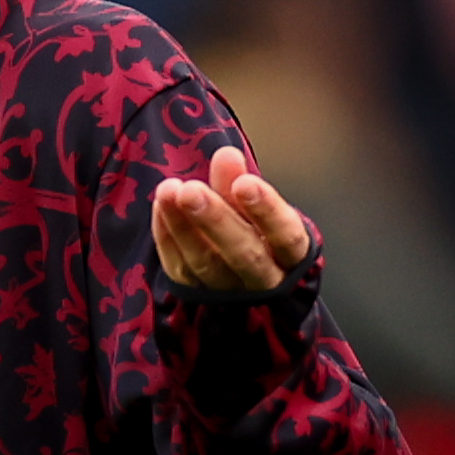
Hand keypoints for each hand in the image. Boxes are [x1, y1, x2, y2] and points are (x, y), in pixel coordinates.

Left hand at [153, 146, 312, 293]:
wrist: (246, 277)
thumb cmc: (258, 233)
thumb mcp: (257, 209)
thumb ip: (240, 183)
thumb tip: (226, 155)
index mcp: (292, 257)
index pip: (286, 237)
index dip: (267, 211)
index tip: (245, 183)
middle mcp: (267, 281)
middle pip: (244, 255)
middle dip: (215, 220)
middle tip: (191, 190)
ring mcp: (231, 295)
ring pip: (207, 265)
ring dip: (184, 227)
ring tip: (168, 190)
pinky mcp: (199, 299)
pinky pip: (181, 271)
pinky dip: (168, 238)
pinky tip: (161, 206)